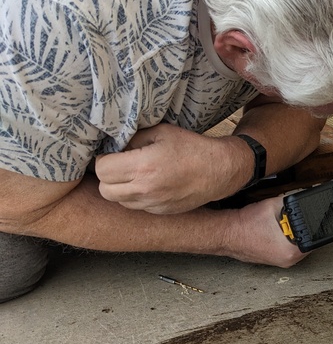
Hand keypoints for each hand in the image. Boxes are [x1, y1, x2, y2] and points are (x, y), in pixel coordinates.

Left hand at [95, 124, 247, 213]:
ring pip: (118, 200)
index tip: (114, 154)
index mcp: (143, 166)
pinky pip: (136, 206)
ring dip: (120, 188)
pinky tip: (149, 184)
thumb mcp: (161, 132)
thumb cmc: (191, 147)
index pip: (102, 169)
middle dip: (108, 176)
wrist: (219, 170)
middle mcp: (145, 189)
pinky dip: (136, 196)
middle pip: (104, 189)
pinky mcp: (160, 211)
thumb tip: (115, 144)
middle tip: (120, 165)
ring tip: (134, 175)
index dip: (105, 159)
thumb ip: (134, 138)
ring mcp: (153, 203)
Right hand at [227, 196, 308, 267]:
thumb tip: (304, 196)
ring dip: (294, 231)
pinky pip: (285, 246)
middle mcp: (287, 260)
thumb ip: (292, 201)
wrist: (226, 232)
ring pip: (296, 242)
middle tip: (295, 216)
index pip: (315, 236)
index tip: (312, 214)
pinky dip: (284, 237)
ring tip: (284, 221)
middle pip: (307, 239)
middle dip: (303, 226)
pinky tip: (276, 228)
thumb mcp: (274, 205)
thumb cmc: (246, 224)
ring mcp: (279, 261)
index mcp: (292, 252)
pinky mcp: (272, 258)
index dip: (315, 222)